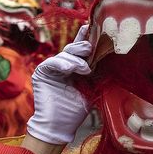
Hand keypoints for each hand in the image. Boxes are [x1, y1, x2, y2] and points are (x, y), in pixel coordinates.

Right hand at [25, 25, 92, 145]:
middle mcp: (64, 66)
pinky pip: (51, 63)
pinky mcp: (42, 73)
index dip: (85, 38)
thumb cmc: (76, 110)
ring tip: (83, 69)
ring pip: (64, 54)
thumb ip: (97, 73)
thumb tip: (110, 58)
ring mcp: (52, 69)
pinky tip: (69, 68)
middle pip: (73, 49)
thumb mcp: (92, 89)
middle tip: (90, 48)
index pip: (81, 50)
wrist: (60, 126)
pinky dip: (61, 63)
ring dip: (75, 59)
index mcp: (76, 68)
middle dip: (82, 47)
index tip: (92, 27)